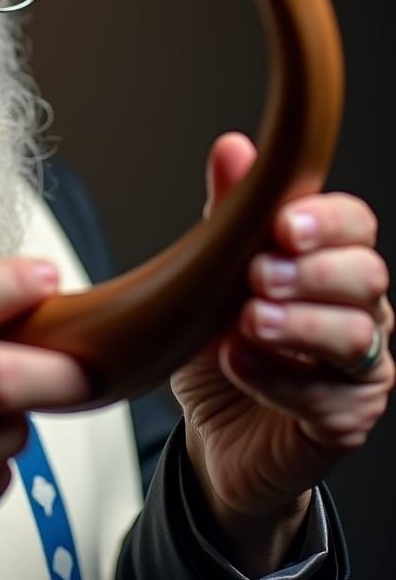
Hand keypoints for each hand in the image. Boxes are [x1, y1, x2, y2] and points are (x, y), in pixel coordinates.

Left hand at [172, 133, 392, 575]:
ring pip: (356, 336)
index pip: (355, 225)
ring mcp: (359, 369)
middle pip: (368, 275)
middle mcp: (358, 310)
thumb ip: (229, 214)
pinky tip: (238, 363)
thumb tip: (233, 147)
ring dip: (298, 324)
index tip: (280, 226)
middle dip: (314, 272)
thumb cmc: (221, 342)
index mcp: (329, 262)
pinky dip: (277, 378)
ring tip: (248, 322)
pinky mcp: (344, 420)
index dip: (325, 222)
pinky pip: (326, 397)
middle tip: (259, 275)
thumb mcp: (211, 274)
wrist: (214, 432)